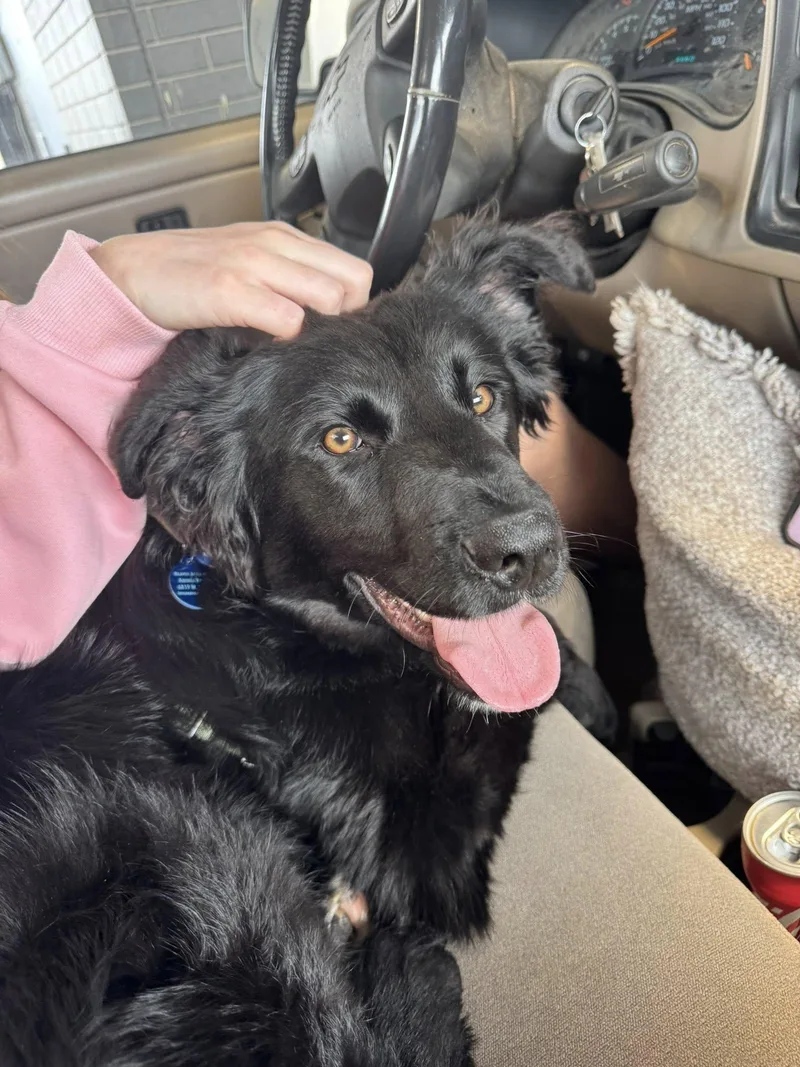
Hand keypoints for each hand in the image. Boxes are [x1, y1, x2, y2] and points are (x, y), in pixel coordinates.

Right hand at [89, 221, 372, 337]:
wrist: (131, 271)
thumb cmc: (189, 274)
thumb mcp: (248, 265)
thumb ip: (287, 280)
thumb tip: (328, 317)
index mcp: (284, 237)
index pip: (354, 270)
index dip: (354, 306)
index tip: (336, 330)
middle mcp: (275, 243)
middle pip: (353, 283)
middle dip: (347, 320)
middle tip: (323, 343)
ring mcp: (253, 263)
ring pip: (329, 298)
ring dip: (322, 330)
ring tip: (299, 347)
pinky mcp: (230, 289)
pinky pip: (288, 318)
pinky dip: (289, 340)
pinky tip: (272, 350)